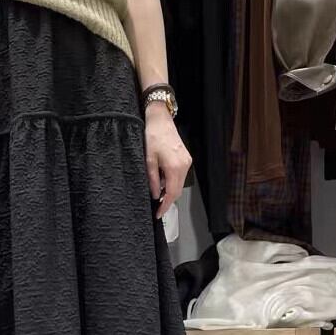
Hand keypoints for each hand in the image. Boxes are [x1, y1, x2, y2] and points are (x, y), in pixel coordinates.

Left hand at [144, 102, 191, 219]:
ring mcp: (187, 162)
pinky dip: (171, 182)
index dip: (165, 206)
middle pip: (177, 191)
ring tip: (156, 192)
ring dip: (169, 191)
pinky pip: (179, 176)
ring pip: (179, 184)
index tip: (158, 214)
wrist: (161, 120)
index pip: (172, 193)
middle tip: (156, 208)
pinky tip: (161, 180)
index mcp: (175, 167)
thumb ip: (153, 180)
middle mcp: (184, 165)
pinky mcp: (186, 158)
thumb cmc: (152, 137)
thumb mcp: (148, 160)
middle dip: (167, 200)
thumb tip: (155, 195)